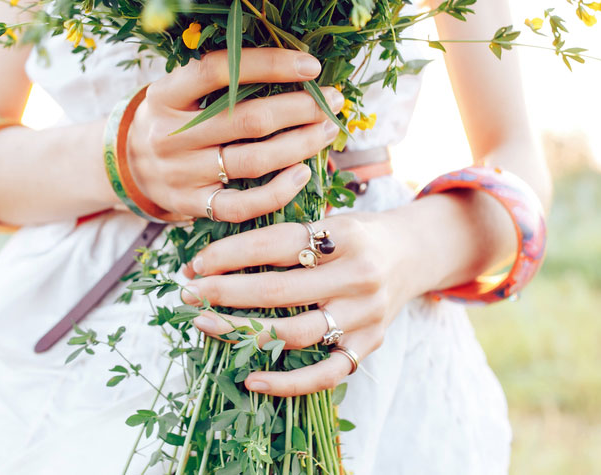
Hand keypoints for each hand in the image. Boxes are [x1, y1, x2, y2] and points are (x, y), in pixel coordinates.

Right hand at [129, 48, 343, 221]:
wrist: (127, 167)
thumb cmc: (172, 119)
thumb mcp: (178, 91)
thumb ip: (220, 80)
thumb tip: (293, 66)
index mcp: (165, 95)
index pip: (219, 70)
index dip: (269, 64)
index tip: (310, 66)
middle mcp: (170, 135)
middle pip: (247, 120)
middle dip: (300, 108)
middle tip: (331, 100)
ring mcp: (180, 174)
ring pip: (252, 161)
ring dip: (300, 145)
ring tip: (326, 130)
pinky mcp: (192, 206)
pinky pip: (242, 205)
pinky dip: (277, 191)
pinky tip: (302, 174)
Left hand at [179, 213, 425, 396]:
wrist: (413, 254)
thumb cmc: (355, 235)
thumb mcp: (329, 218)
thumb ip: (285, 234)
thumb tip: (213, 254)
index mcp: (345, 236)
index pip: (275, 245)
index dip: (229, 254)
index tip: (195, 264)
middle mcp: (358, 277)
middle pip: (279, 291)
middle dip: (223, 293)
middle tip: (187, 293)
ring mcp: (365, 316)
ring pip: (295, 334)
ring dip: (241, 331)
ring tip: (204, 323)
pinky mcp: (368, 346)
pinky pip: (325, 374)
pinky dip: (288, 382)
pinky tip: (251, 378)